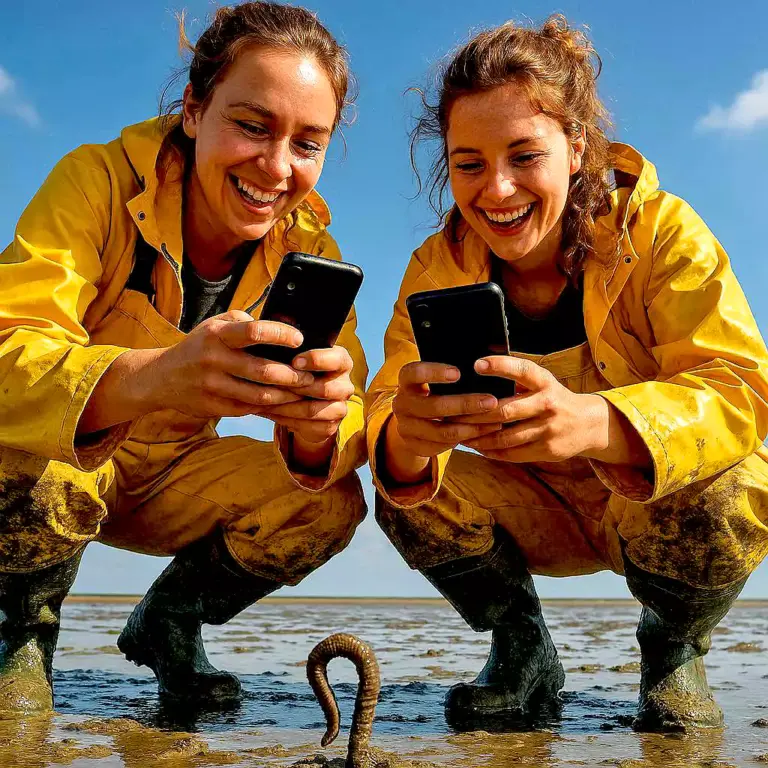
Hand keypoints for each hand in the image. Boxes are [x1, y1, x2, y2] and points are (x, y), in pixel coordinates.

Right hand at [152, 310, 310, 418]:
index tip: (299, 339)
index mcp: (217, 335)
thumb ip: (243, 322)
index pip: (254, 331)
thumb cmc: (200, 345)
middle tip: (309, 376)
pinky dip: (268, 407)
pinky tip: (282, 403)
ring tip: (301, 392)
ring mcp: (211, 386)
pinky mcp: (212, 407)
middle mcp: (213, 359)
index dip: (280, 335)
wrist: (161, 377)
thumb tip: (278, 326)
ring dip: (285, 395)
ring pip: (258, 396)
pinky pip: (248, 409)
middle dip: (292, 375)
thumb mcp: (215, 325)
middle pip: (262, 371)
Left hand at [263, 345, 354, 443]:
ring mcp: (340, 407)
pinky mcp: (331, 426)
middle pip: (325, 389)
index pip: (337, 359)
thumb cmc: (299, 371)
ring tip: (264, 400)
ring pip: (312, 409)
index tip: (294, 361)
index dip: (316, 360)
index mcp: (342, 362)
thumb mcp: (298, 358)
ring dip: (286, 406)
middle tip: (272, 384)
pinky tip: (270, 411)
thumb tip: (271, 348)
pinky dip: (285, 419)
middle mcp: (345, 385)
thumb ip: (292, 352)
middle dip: (296, 387)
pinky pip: (307, 426)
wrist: (305, 402)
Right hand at [390, 362, 502, 458]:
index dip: (434, 372)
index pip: (414, 372)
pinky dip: (465, 439)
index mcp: (406, 381)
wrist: (413, 421)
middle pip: (434, 406)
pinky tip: (483, 433)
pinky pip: (443, 446)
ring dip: (471, 427)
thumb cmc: (432, 392)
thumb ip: (451, 375)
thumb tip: (484, 367)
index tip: (458, 373)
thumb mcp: (434, 381)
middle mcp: (401, 404)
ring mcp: (406, 427)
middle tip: (492, 401)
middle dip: (466, 404)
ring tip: (495, 422)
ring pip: (441, 431)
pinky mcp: (414, 445)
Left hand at [457, 356, 614, 462]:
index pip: (522, 370)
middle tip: (451, 414)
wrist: (588, 424)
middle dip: (475, 414)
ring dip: (479, 437)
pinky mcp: (547, 450)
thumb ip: (516, 377)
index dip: (500, 366)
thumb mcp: (541, 382)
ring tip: (458, 434)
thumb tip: (477, 366)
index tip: (476, 364)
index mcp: (544, 382)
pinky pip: (513, 453)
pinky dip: (491, 451)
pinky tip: (476, 446)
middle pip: (505, 410)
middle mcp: (548, 403)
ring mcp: (549, 429)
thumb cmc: (552, 398)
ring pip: (505, 436)